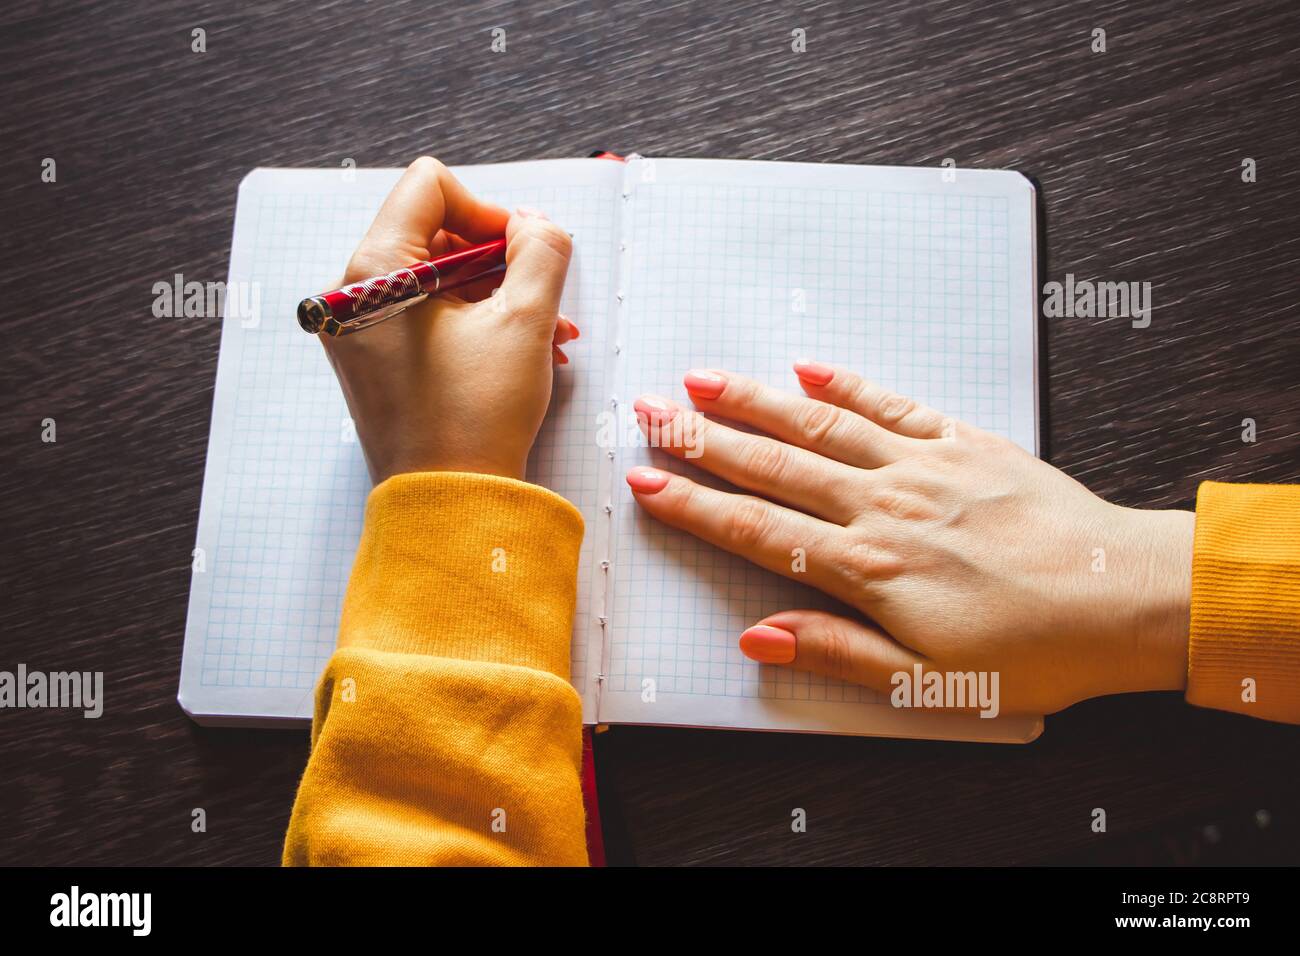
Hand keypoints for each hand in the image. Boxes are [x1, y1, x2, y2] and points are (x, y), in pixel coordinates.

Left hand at [320, 157, 576, 482]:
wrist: (448, 505)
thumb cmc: (475, 420)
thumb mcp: (525, 321)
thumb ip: (542, 250)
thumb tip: (534, 224)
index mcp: (374, 272)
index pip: (431, 187)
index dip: (489, 210)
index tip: (525, 252)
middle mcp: (353, 294)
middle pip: (435, 232)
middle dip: (500, 261)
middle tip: (545, 300)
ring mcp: (360, 330)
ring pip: (438, 277)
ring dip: (498, 295)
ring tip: (548, 334)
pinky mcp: (376, 361)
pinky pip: (428, 315)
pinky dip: (476, 322)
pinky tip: (523, 352)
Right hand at [626, 361, 1194, 715]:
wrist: (1127, 596)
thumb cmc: (1035, 650)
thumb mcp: (928, 682)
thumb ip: (837, 653)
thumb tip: (758, 637)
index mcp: (869, 567)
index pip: (759, 529)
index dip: (695, 504)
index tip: (646, 480)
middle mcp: (885, 505)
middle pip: (775, 464)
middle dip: (704, 438)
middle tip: (651, 411)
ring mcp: (925, 466)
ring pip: (822, 423)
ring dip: (758, 400)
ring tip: (705, 379)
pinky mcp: (967, 442)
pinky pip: (893, 405)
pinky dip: (849, 382)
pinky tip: (811, 365)